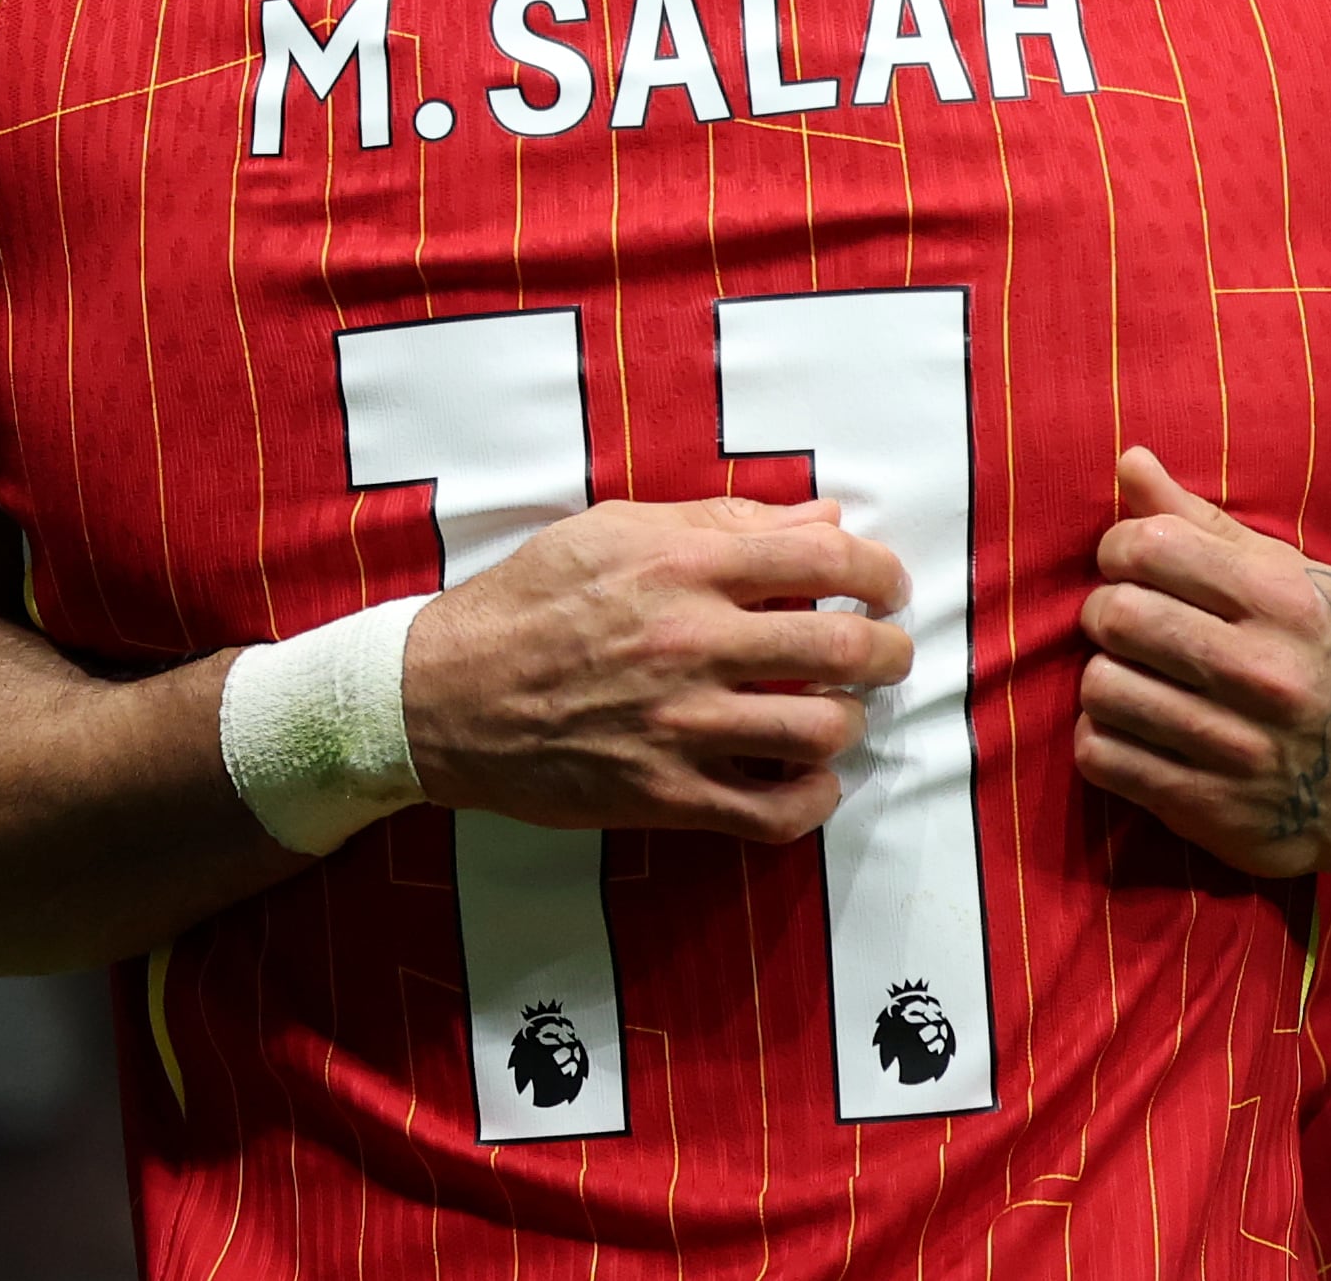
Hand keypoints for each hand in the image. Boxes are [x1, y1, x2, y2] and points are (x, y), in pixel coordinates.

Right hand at [403, 497, 912, 842]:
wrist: (441, 696)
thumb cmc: (530, 602)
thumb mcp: (614, 531)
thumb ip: (725, 522)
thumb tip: (825, 518)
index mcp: (683, 566)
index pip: (825, 559)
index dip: (879, 572)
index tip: (887, 586)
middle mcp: (691, 643)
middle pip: (842, 648)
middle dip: (888, 651)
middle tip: (888, 653)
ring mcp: (679, 725)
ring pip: (821, 730)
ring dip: (851, 721)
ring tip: (841, 712)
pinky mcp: (663, 793)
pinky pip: (771, 811)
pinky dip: (813, 799)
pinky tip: (812, 779)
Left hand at [1072, 447, 1330, 880]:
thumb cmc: (1323, 658)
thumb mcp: (1291, 580)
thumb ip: (1203, 522)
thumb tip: (1129, 460)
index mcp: (1284, 601)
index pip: (1151, 547)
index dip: (1118, 548)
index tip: (1130, 566)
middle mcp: (1263, 672)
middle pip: (1119, 616)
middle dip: (1103, 612)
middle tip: (1122, 622)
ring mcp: (1235, 746)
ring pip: (1102, 689)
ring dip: (1103, 679)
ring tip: (1131, 678)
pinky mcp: (1205, 806)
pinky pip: (1102, 756)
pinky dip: (1101, 739)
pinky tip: (1131, 729)